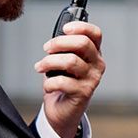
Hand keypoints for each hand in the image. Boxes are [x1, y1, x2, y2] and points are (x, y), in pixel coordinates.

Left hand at [37, 20, 103, 137]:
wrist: (63, 110)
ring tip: (40, 67)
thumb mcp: (64, 61)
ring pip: (70, 61)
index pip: (95, 34)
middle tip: (46, 48)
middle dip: (59, 43)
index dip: (80, 27)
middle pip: (82, 43)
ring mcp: (92, 79)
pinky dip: (49, 83)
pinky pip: (62, 81)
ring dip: (49, 62)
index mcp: (94, 53)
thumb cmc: (63, 82)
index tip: (65, 28)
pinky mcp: (83, 93)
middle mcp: (97, 64)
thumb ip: (64, 48)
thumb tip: (54, 38)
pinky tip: (47, 86)